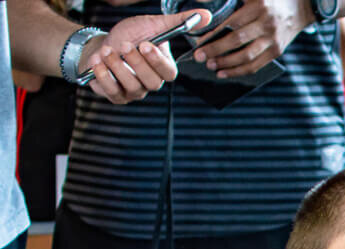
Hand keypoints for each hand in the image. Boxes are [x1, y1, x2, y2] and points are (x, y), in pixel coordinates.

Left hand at [80, 10, 199, 102]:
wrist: (102, 45)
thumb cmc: (131, 36)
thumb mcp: (154, 25)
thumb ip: (179, 21)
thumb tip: (207, 15)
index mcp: (163, 68)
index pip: (168, 72)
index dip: (156, 61)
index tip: (145, 44)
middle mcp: (151, 82)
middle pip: (151, 81)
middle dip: (136, 63)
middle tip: (124, 45)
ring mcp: (135, 91)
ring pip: (132, 87)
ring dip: (116, 67)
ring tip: (106, 50)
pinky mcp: (117, 96)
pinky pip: (113, 93)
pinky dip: (103, 77)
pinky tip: (97, 61)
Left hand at [191, 0, 311, 78]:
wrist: (300, 8)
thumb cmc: (272, 0)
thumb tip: (206, 4)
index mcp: (258, 6)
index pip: (231, 22)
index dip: (214, 33)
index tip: (199, 40)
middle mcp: (267, 24)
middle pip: (237, 40)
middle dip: (216, 50)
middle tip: (200, 56)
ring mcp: (273, 40)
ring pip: (247, 56)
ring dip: (226, 63)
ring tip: (211, 65)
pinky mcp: (277, 51)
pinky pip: (256, 65)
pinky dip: (239, 71)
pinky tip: (225, 72)